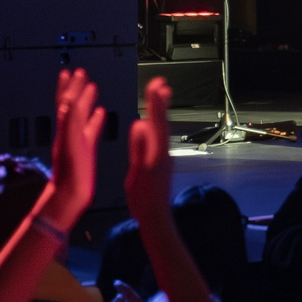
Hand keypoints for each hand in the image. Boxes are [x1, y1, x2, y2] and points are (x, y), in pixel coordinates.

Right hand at [122, 78, 173, 226]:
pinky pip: (159, 139)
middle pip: (162, 123)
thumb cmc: (144, 200)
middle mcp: (163, 153)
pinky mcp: (161, 163)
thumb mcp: (138, 174)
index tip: (156, 85)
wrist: (155, 217)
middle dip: (160, 103)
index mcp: (157, 153)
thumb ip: (139, 149)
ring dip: (160, 112)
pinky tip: (151, 125)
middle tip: (160, 84)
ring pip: (162, 130)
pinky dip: (156, 127)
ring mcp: (163, 158)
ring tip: (160, 96)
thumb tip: (140, 125)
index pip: (156, 122)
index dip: (156, 102)